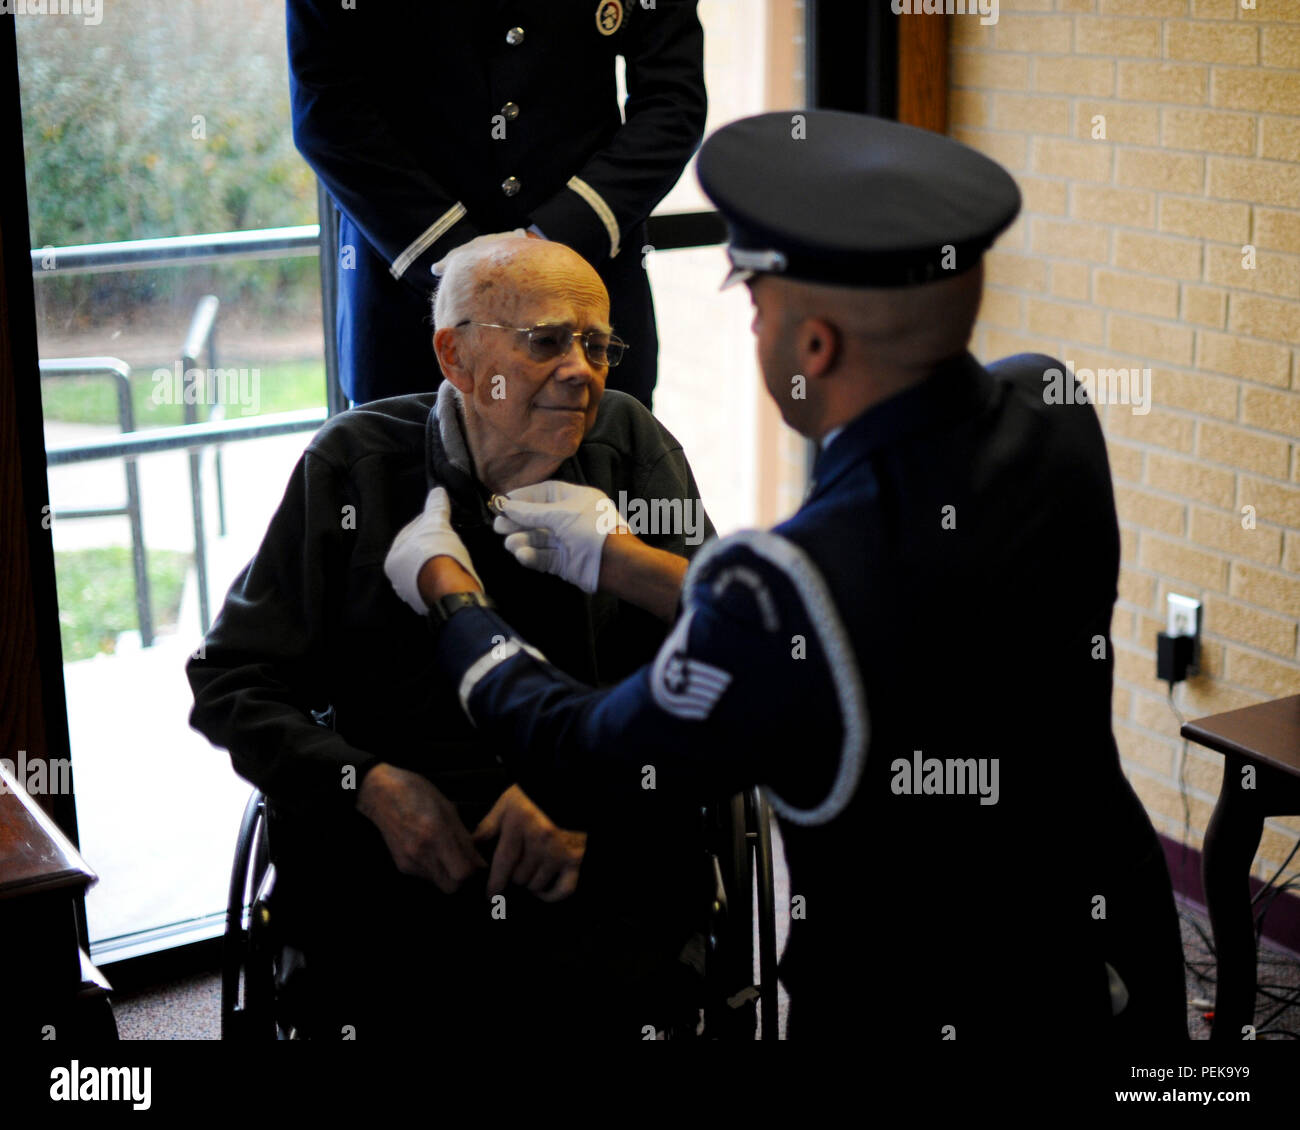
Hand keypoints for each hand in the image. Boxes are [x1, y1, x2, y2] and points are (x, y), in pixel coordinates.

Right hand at [357, 764, 485, 892]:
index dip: (473, 870)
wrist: (381, 794)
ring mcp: (409, 861)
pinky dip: (433, 869)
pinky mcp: (401, 865)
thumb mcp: (448, 809)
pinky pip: (424, 876)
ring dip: (447, 874)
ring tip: (445, 853)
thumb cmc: (417, 793)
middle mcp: (422, 852)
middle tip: (462, 861)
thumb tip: (479, 862)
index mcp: (436, 833)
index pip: (462, 873)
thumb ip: (464, 839)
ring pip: (437, 884)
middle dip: (460, 878)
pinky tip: (430, 851)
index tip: (475, 860)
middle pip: (451, 887)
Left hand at [384, 486, 481, 611]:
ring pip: (425, 570)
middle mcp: (398, 578)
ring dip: (437, 561)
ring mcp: (413, 593)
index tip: (440, 520)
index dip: (426, 524)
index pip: (409, 534)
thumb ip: (435, 507)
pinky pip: (435, 584)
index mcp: (392, 558)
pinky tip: (453, 570)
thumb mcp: (437, 524)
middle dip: (430, 544)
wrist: (450, 587)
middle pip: (417, 553)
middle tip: (447, 536)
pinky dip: (443, 576)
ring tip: (452, 552)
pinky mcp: (430, 603)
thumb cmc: (436, 552)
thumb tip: (437, 490)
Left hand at [473, 784, 585, 902]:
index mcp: (522, 824)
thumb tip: (473, 846)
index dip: (495, 883)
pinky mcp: (577, 858)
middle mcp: (542, 840)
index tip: (491, 895)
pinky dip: (551, 895)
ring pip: (536, 884)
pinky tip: (543, 891)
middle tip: (515, 868)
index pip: (504, 863)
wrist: (571, 787)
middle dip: (513, 875)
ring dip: (530, 881)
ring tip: (528, 871)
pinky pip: (563, 889)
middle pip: (519, 876)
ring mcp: (561, 851)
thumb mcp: (509, 802)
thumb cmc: (538, 793)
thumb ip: (490, 825)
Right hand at [493, 480, 627, 593]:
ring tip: (509, 544)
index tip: (502, 502)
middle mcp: (570, 518)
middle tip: (498, 526)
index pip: (544, 493)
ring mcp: (567, 541)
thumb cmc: (593, 530)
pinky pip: (543, 556)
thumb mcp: (560, 514)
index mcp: (575, 498)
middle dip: (517, 521)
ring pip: (538, 539)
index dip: (523, 497)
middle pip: (536, 517)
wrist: (616, 563)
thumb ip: (531, 512)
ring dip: (522, 540)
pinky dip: (532, 556)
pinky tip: (522, 555)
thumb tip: (507, 506)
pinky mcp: (564, 562)